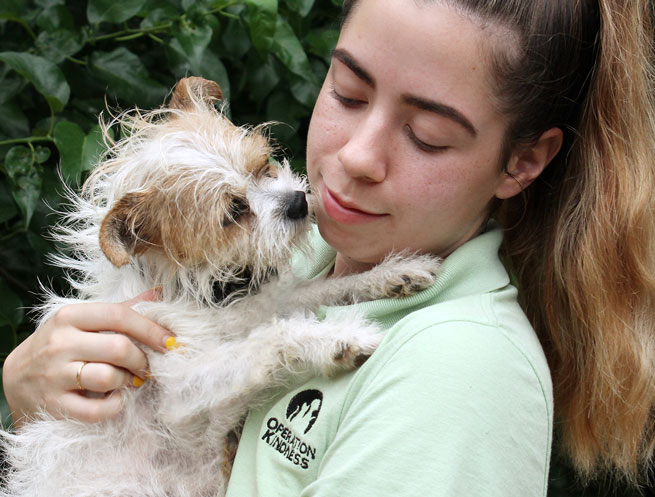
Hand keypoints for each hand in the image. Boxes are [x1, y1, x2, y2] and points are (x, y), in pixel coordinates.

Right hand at [1, 290, 171, 424]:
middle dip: (142, 359)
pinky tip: (115, 399)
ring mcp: (55, 375)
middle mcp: (60, 343)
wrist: (18, 378)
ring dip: (128, 381)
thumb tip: (159, 292)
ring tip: (128, 380)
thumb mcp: (84, 322)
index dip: (151, 329)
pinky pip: (96, 410)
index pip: (119, 316)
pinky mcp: (54, 405)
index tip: (170, 341)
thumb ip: (121, 309)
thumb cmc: (63, 345)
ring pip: (108, 377)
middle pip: (118, 348)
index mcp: (70, 317)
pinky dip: (114, 406)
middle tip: (147, 366)